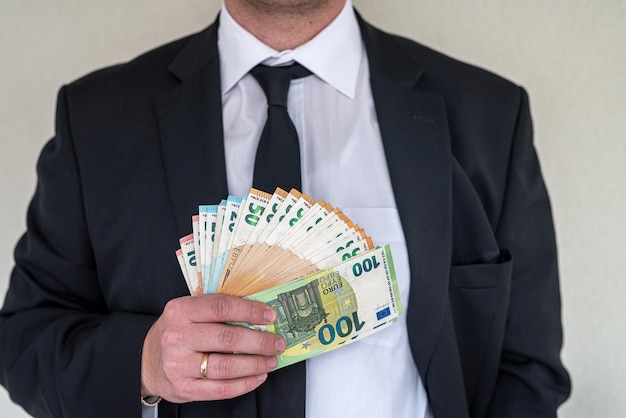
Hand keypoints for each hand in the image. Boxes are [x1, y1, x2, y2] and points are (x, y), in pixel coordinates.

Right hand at [141, 294, 284, 402]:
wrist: (147, 361)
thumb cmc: (177, 332)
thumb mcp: (189, 312)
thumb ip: (217, 310)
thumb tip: (259, 315)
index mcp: (180, 310)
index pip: (221, 307)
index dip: (250, 311)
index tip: (269, 316)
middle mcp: (177, 337)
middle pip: (227, 338)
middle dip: (259, 341)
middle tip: (277, 342)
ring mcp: (178, 365)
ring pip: (227, 366)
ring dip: (256, 364)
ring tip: (271, 360)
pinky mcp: (184, 388)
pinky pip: (221, 389)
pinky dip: (245, 384)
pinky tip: (258, 376)